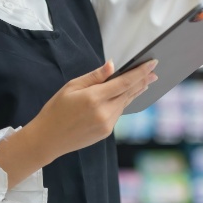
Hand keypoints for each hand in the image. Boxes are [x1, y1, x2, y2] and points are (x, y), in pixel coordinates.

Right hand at [31, 59, 157, 160]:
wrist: (47, 139)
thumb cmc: (56, 110)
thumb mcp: (72, 87)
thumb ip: (95, 76)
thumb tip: (113, 65)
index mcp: (94, 98)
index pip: (124, 82)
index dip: (141, 72)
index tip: (152, 63)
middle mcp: (103, 112)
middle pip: (129, 93)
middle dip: (143, 81)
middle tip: (154, 71)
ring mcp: (106, 125)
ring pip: (125, 103)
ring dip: (136, 91)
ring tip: (146, 81)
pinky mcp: (106, 132)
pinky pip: (118, 113)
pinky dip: (124, 102)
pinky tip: (128, 95)